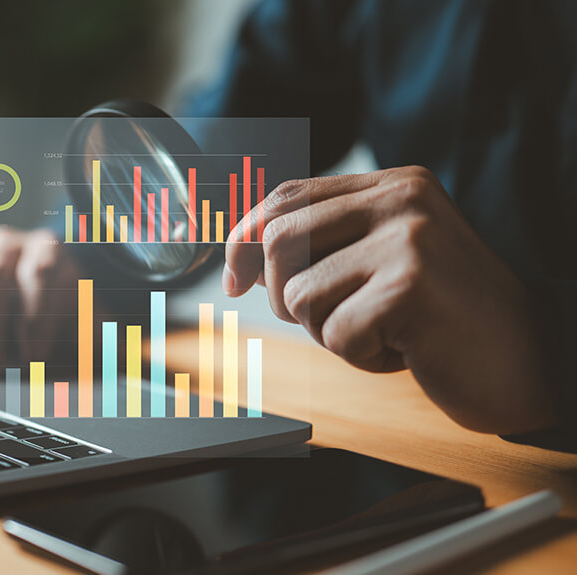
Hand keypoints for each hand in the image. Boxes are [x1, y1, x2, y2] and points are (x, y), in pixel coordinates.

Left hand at [224, 166, 553, 433]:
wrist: (532, 360)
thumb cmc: (445, 318)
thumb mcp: (384, 261)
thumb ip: (325, 243)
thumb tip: (240, 252)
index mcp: (393, 184)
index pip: (285, 196)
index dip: (244, 239)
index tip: (234, 280)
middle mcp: (401, 199)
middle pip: (279, 240)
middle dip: (285, 296)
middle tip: (330, 319)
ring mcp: (409, 239)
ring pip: (300, 294)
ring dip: (328, 332)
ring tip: (382, 332)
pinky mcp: (412, 286)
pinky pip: (336, 334)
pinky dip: (360, 357)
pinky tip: (404, 350)